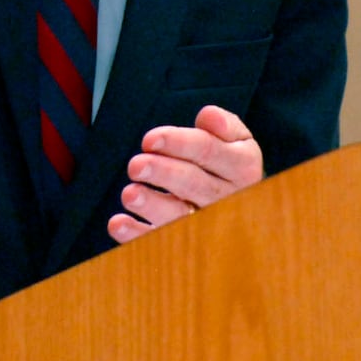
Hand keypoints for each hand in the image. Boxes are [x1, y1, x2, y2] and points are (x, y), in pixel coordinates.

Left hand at [107, 104, 262, 243]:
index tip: (149, 139)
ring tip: (130, 194)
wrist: (242, 204)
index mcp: (242, 167)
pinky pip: (163, 241)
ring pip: (179, 216)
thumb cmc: (228, 163)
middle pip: (193, 184)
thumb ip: (223, 124)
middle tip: (135, 165)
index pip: (208, 151)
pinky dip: (139, 235)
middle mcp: (228, 198)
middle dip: (163, 173)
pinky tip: (118, 224)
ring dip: (152, 206)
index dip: (178, 143)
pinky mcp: (187, 243)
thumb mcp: (236, 139)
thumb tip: (208, 117)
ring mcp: (208, 224)